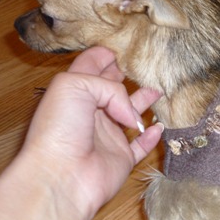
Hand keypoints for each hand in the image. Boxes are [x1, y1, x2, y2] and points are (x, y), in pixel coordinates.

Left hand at [20, 46, 162, 219]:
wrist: (61, 176)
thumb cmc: (59, 128)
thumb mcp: (76, 85)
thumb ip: (111, 87)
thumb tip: (132, 112)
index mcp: (74, 91)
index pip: (91, 65)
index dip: (107, 53)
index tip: (126, 43)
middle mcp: (91, 112)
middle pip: (114, 87)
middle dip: (129, 74)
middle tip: (148, 63)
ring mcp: (107, 136)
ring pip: (131, 114)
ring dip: (145, 101)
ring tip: (160, 89)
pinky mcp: (121, 158)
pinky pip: (141, 146)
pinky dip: (152, 136)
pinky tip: (159, 127)